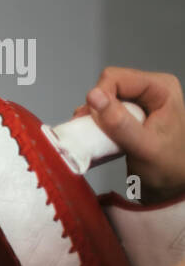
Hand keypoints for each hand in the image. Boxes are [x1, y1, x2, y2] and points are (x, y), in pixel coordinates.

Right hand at [73, 67, 184, 201]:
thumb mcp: (143, 146)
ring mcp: (139, 102)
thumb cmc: (168, 169)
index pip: (115, 78)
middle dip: (96, 109)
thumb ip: (119, 122)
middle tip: (97, 132)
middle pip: (106, 86)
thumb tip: (93, 96)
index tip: (95, 122)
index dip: (99, 98)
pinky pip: (103, 112)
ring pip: (102, 99)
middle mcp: (150, 90)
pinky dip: (95, 125)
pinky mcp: (129, 115)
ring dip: (93, 118)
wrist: (172, 188)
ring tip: (99, 137)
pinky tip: (99, 138)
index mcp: (161, 88)